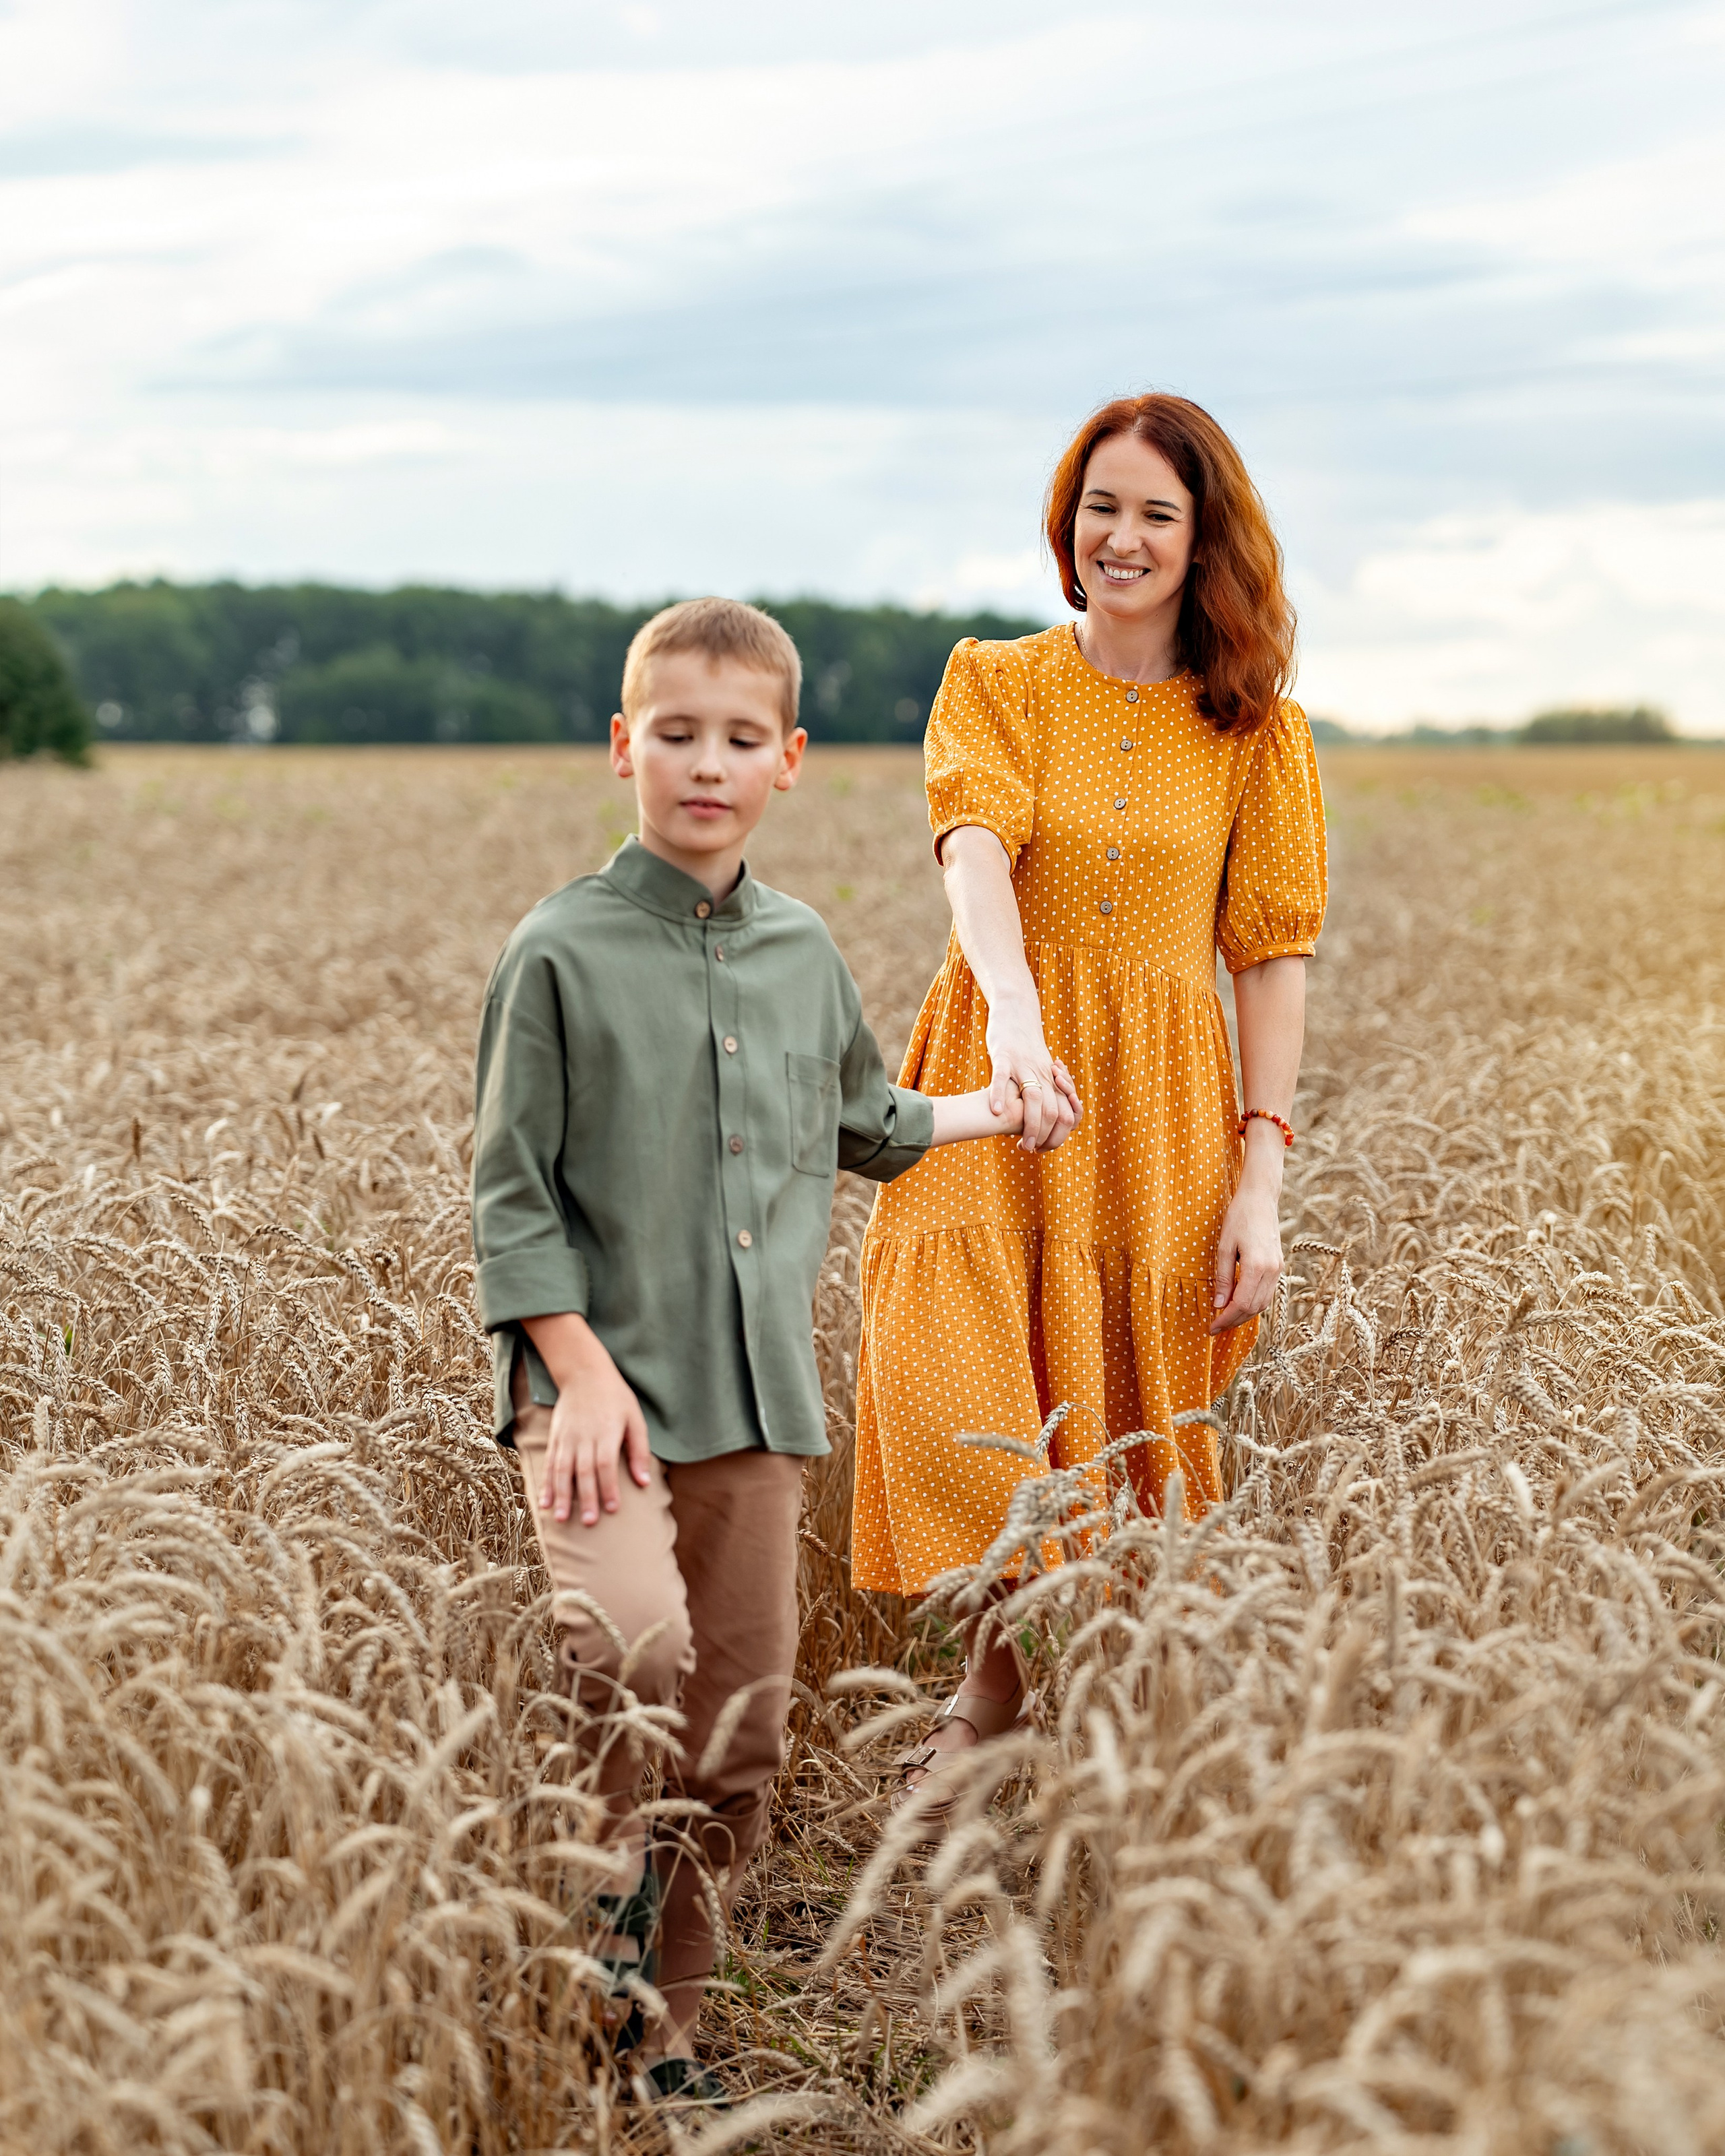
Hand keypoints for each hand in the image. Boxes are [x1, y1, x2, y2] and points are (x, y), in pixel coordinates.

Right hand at [524, 1315, 652, 1525]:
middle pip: (584, 1471)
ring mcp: (567, 1438)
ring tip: (561, 1519)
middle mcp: (584, 1437)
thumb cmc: (616, 1398)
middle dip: (586, 1498)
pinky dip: (546, 1484)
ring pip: (562, 1470)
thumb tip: (644, 1482)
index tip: (612, 1509)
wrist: (584, 1372)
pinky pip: (549, 1464)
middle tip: (589, 1522)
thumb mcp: (635, 1418)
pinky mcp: (555, 1438)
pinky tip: (544, 1502)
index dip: (609, 1487)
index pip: (606, 1464)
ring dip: (561, 1496)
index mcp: (606, 1432)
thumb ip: (640, 1450)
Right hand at [984, 995, 1081, 1152]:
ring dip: (1030, 1125)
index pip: (1066, 1113)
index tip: (1045, 1148)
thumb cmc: (1026, 1046)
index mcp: (1053, 1080)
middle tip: (1033, 1150)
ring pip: (1033, 1098)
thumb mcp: (1040, 1069)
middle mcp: (1042, 1074)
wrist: (1016, 1012)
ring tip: (1023, 1144)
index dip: (1058, 1135)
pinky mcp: (1004, 1056)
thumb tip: (1041, 1120)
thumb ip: (1044, 1092)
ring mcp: (1024, 1065)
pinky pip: (1002, 1078)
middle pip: (1053, 1110)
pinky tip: (996, 1112)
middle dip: (1046, 1136)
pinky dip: (1000, 1095)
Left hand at [1210, 1155, 1283, 1333]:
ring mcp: (1278, 1269)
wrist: (1260, 1199)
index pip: (1242, 1304)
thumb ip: (1223, 1277)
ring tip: (1225, 1319)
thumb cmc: (1239, 1217)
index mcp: (1257, 1267)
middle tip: (1215, 1327)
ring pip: (1263, 1304)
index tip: (1211, 1327)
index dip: (1226, 1319)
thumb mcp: (1224, 1247)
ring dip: (1244, 1315)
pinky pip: (1267, 1293)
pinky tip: (1238, 1304)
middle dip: (1234, 1321)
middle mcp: (1272, 1271)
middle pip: (1254, 1309)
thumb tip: (1219, 1305)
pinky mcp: (1278, 1266)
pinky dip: (1253, 1303)